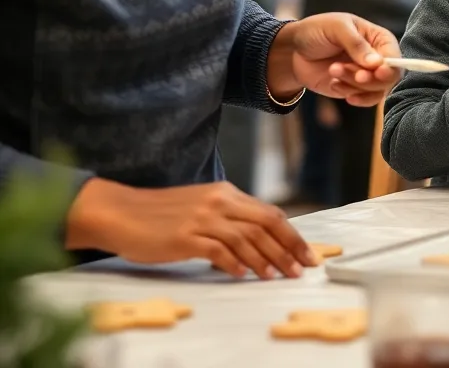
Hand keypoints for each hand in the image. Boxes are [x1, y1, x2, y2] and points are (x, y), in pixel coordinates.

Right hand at [65, 179, 313, 279]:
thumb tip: (258, 240)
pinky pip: (218, 250)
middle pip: (265, 225)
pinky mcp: (184, 236)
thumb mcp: (201, 207)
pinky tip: (242, 275)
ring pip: (246, 238)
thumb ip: (228, 218)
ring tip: (276, 276)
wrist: (120, 212)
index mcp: (226, 193)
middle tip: (300, 269)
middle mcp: (218, 202)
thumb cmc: (160, 214)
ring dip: (264, 260)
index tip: (306, 254)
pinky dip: (234, 263)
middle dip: (287, 248)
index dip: (292, 235)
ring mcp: (201, 218)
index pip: (270, 213)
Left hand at [268, 13, 402, 107]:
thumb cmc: (317, 31)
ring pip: (375, 90)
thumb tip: (377, 64)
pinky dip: (350, 94)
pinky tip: (334, 84)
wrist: (293, 50)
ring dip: (352, 83)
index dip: (389, 67)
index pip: (395, 57)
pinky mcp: (354, 89)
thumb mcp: (336, 28)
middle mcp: (377, 59)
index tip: (376, 71)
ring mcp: (366, 76)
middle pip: (389, 78)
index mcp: (379, 39)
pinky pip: (363, 99)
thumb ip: (356, 44)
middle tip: (347, 71)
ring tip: (332, 69)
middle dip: (369, 78)